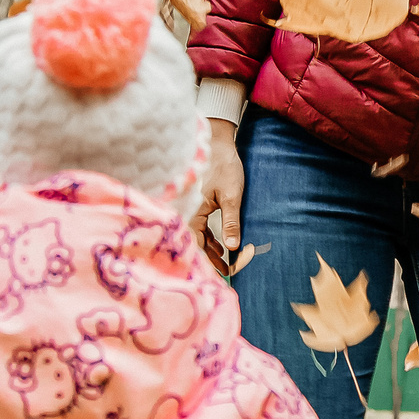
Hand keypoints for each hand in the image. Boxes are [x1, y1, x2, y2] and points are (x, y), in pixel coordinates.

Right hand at [191, 119, 242, 271]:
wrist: (217, 144)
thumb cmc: (224, 167)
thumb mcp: (231, 196)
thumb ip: (230, 222)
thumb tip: (232, 248)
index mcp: (191, 212)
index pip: (196, 245)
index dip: (208, 262)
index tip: (221, 274)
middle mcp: (186, 212)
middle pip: (195, 244)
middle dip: (210, 260)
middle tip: (227, 272)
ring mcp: (190, 210)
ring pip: (197, 237)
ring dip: (211, 251)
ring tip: (226, 263)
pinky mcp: (196, 207)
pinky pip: (200, 229)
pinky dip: (210, 239)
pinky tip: (221, 247)